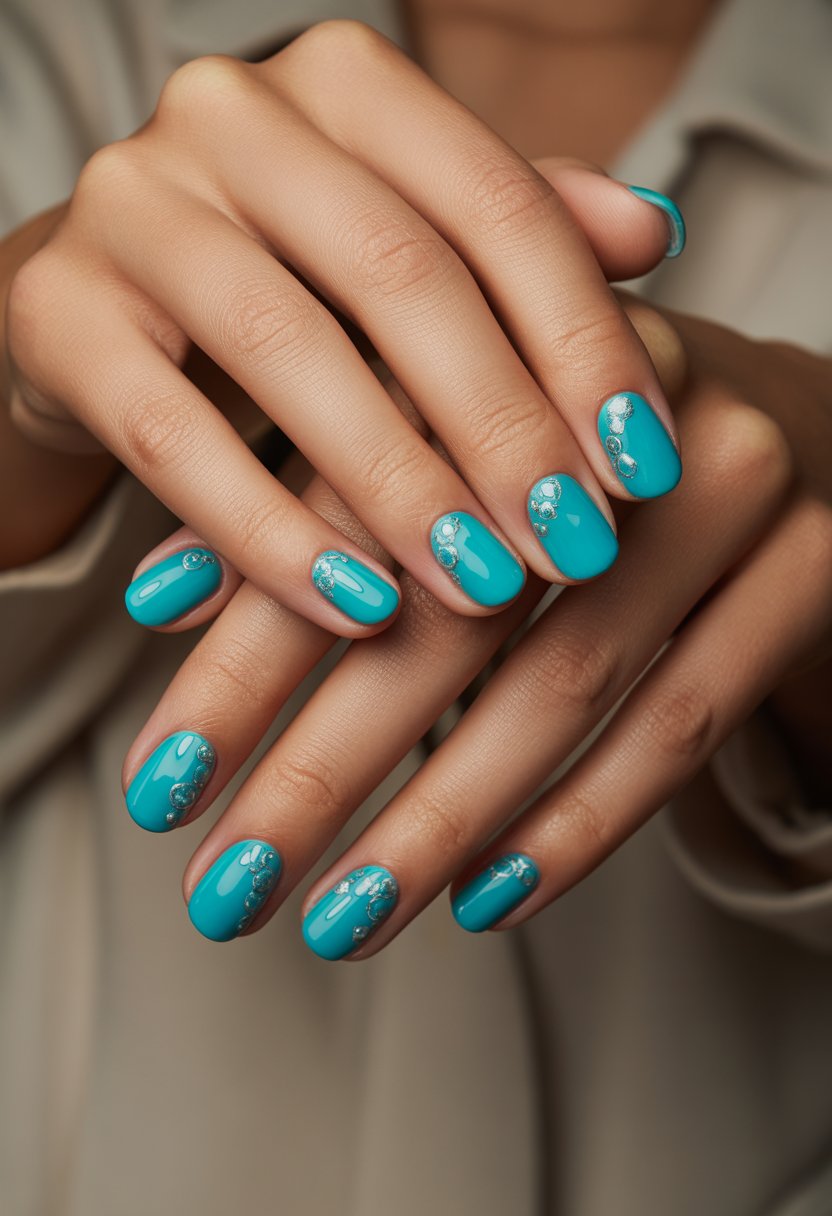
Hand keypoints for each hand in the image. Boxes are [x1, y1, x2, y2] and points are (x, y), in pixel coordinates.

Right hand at [6, 20, 680, 633]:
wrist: (112, 313)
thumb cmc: (296, 286)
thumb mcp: (413, 258)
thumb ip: (520, 238)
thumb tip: (656, 231)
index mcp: (346, 83)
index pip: (499, 206)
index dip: (584, 344)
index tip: (644, 470)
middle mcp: (231, 113)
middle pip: (402, 277)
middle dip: (503, 429)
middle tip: (575, 546)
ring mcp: (131, 204)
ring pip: (290, 355)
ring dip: (401, 491)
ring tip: (482, 589)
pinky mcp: (56, 312)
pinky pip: (175, 438)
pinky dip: (273, 536)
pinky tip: (358, 607)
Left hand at [122, 299, 831, 948]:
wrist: (796, 418)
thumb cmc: (569, 441)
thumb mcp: (446, 438)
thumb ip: (317, 493)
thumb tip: (156, 596)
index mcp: (503, 345)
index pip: (352, 515)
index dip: (247, 651)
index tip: (159, 781)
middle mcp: (624, 410)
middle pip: (454, 612)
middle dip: (325, 766)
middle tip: (227, 884)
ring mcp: (740, 486)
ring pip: (566, 683)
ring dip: (441, 820)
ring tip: (340, 920)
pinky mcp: (815, 570)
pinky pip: (688, 720)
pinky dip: (583, 821)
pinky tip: (489, 898)